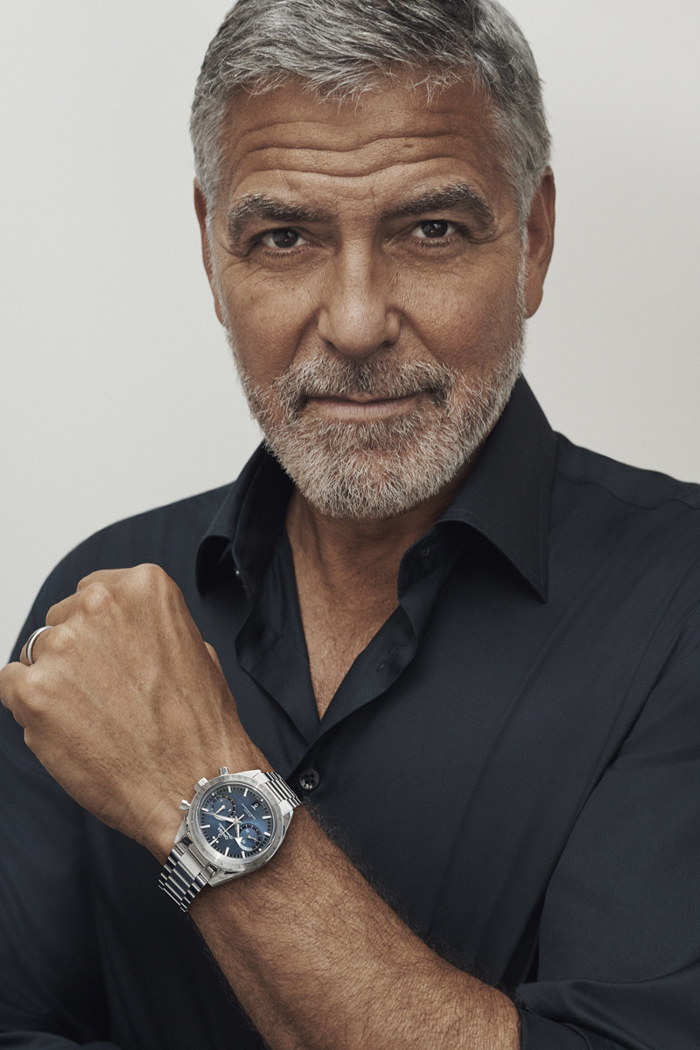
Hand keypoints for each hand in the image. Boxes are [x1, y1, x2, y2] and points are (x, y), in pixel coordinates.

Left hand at [0, 564, 265, 858]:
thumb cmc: (198, 726)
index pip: (93, 593)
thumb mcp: (194, 648)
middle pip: (62, 620)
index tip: (112, 655)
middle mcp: (99, 605)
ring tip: (94, 717)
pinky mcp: (33, 691)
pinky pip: (10, 685)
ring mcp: (63, 646)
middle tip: (107, 694)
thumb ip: (148, 626)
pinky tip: (69, 727)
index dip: (102, 632)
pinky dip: (31, 707)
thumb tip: (121, 632)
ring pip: (36, 654)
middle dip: (78, 654)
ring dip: (56, 682)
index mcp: (142, 586)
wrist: (194, 785)